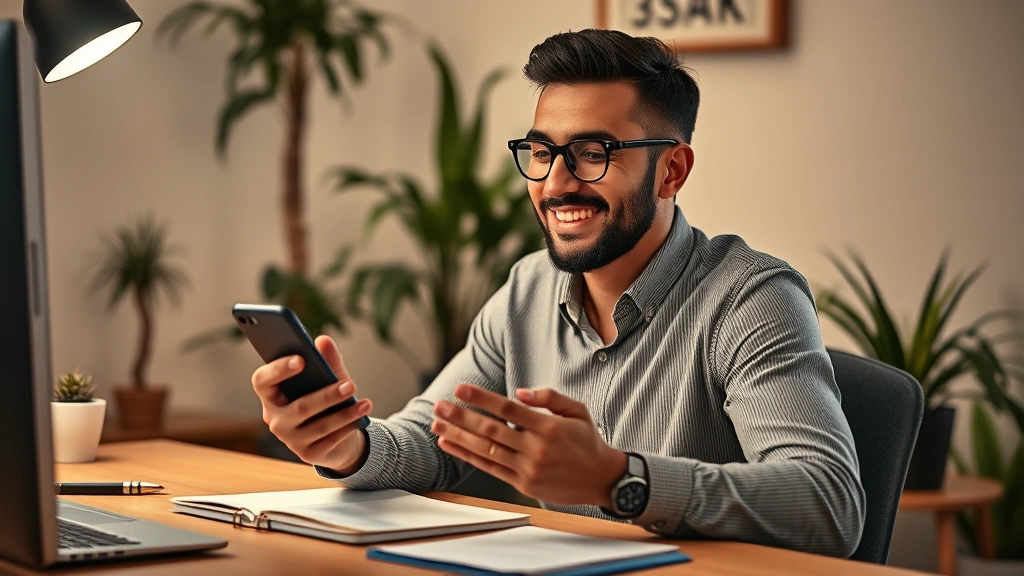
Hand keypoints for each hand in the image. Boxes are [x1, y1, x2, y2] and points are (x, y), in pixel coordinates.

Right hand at [251, 335, 372, 472]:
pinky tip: (362, 417)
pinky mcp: (308, 454)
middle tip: (349, 385)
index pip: (262, 381)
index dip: (278, 370)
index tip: (301, 359)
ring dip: (345, 414)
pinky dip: (348, 428)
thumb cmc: (324, 401)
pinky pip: (330, 440)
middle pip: (299, 408)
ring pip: (319, 426)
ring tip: (365, 404)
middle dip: (326, 396)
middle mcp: (275, 419)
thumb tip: (324, 340)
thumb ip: (326, 361)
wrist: (334, 437)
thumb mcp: (327, 379)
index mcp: (271, 395)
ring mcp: (290, 439)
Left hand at [431, 384, 626, 506]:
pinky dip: (468, 456)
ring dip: (459, 437)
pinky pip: (490, 468)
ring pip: (487, 450)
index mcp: (548, 427)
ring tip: (438, 424)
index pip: (508, 410)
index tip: (461, 389)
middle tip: (440, 406)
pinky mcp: (524, 484)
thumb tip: (519, 392)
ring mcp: (528, 469)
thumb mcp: (577, 410)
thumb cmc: (588, 441)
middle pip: (491, 430)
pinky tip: (451, 445)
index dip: (482, 398)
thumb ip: (549, 397)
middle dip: (461, 417)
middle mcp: (536, 449)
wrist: (602, 479)